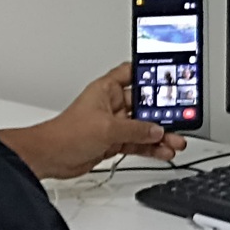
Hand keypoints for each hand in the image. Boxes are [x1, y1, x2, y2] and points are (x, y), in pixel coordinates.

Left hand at [0, 63, 187, 179]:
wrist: (50, 157)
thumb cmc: (66, 134)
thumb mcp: (107, 128)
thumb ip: (135, 129)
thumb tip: (156, 130)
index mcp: (106, 90)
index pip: (132, 73)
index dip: (149, 72)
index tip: (168, 76)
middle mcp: (111, 104)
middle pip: (143, 104)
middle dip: (161, 113)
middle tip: (179, 119)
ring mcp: (112, 124)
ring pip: (142, 127)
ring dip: (159, 134)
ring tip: (175, 141)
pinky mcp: (112, 141)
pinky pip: (137, 142)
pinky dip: (150, 147)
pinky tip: (162, 151)